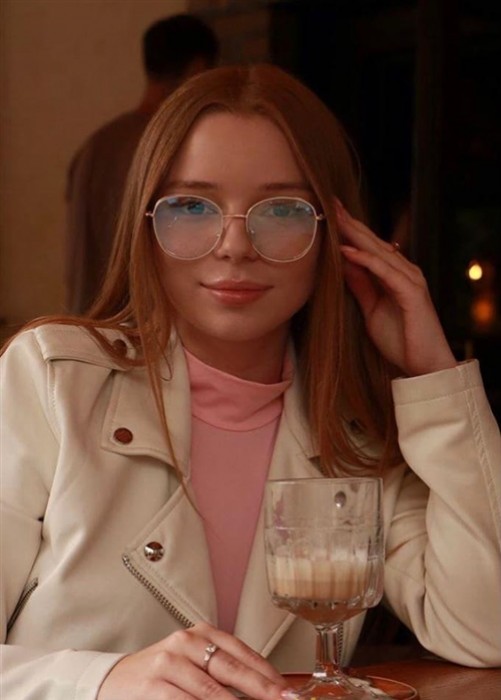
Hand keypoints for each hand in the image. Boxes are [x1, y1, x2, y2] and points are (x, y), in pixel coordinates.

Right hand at [97, 622, 286, 699]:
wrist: (112, 682)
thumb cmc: (160, 675)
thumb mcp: (192, 663)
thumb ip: (222, 672)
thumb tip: (263, 690)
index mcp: (199, 633)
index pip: (241, 652)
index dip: (267, 673)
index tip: (288, 692)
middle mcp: (184, 642)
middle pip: (230, 669)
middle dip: (261, 690)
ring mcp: (167, 664)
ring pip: (211, 692)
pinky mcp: (154, 687)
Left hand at [336, 201, 456, 376]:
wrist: (423, 366)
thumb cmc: (400, 340)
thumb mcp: (371, 309)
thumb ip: (360, 286)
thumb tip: (343, 264)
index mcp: (395, 274)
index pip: (369, 246)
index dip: (349, 230)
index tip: (328, 214)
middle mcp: (404, 271)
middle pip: (372, 242)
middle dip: (350, 223)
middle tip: (329, 204)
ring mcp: (410, 280)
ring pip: (378, 251)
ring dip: (355, 234)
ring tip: (334, 219)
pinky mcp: (411, 292)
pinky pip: (385, 271)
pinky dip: (366, 260)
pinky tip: (347, 251)